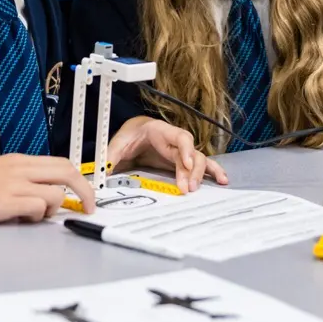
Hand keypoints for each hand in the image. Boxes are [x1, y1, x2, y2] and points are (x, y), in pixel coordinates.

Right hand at [0, 155, 95, 222]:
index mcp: (17, 160)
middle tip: (89, 207)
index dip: (77, 178)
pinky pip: (37, 208)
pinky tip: (19, 219)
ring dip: (53, 210)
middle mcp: (19, 168)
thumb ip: (17, 182)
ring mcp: (12, 184)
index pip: (59, 162)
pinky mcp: (4, 201)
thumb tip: (37, 198)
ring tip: (33, 217)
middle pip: (67, 171)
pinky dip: (36, 217)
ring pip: (56, 192)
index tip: (83, 194)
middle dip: (85, 191)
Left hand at [106, 116, 228, 192]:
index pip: (179, 137)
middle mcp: (176, 140)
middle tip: (186, 188)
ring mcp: (182, 151)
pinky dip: (213, 172)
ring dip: (201, 175)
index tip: (186, 164)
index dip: (186, 150)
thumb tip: (100, 173)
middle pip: (192, 152)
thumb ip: (110, 157)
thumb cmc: (130, 135)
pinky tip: (221, 181)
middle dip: (191, 171)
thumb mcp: (117, 144)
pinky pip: (202, 166)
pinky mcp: (183, 162)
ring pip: (199, 161)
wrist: (135, 132)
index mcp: (161, 131)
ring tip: (196, 190)